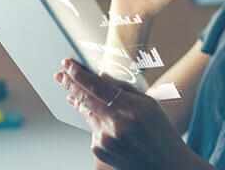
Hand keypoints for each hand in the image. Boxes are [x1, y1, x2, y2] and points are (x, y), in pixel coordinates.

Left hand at [55, 59, 190, 169]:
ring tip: (73, 94)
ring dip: (81, 103)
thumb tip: (100, 76)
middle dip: (69, 84)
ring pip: (87, 114)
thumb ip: (123, 88)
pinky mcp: (99, 150)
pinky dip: (96, 123)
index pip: (96, 86)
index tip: (67, 64)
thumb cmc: (159, 132)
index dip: (78, 74)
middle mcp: (114, 124)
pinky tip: (105, 123)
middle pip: (84, 99)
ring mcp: (105, 139)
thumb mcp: (148, 103)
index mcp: (128, 108)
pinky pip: (92, 130)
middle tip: (59, 75)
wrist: (165, 164)